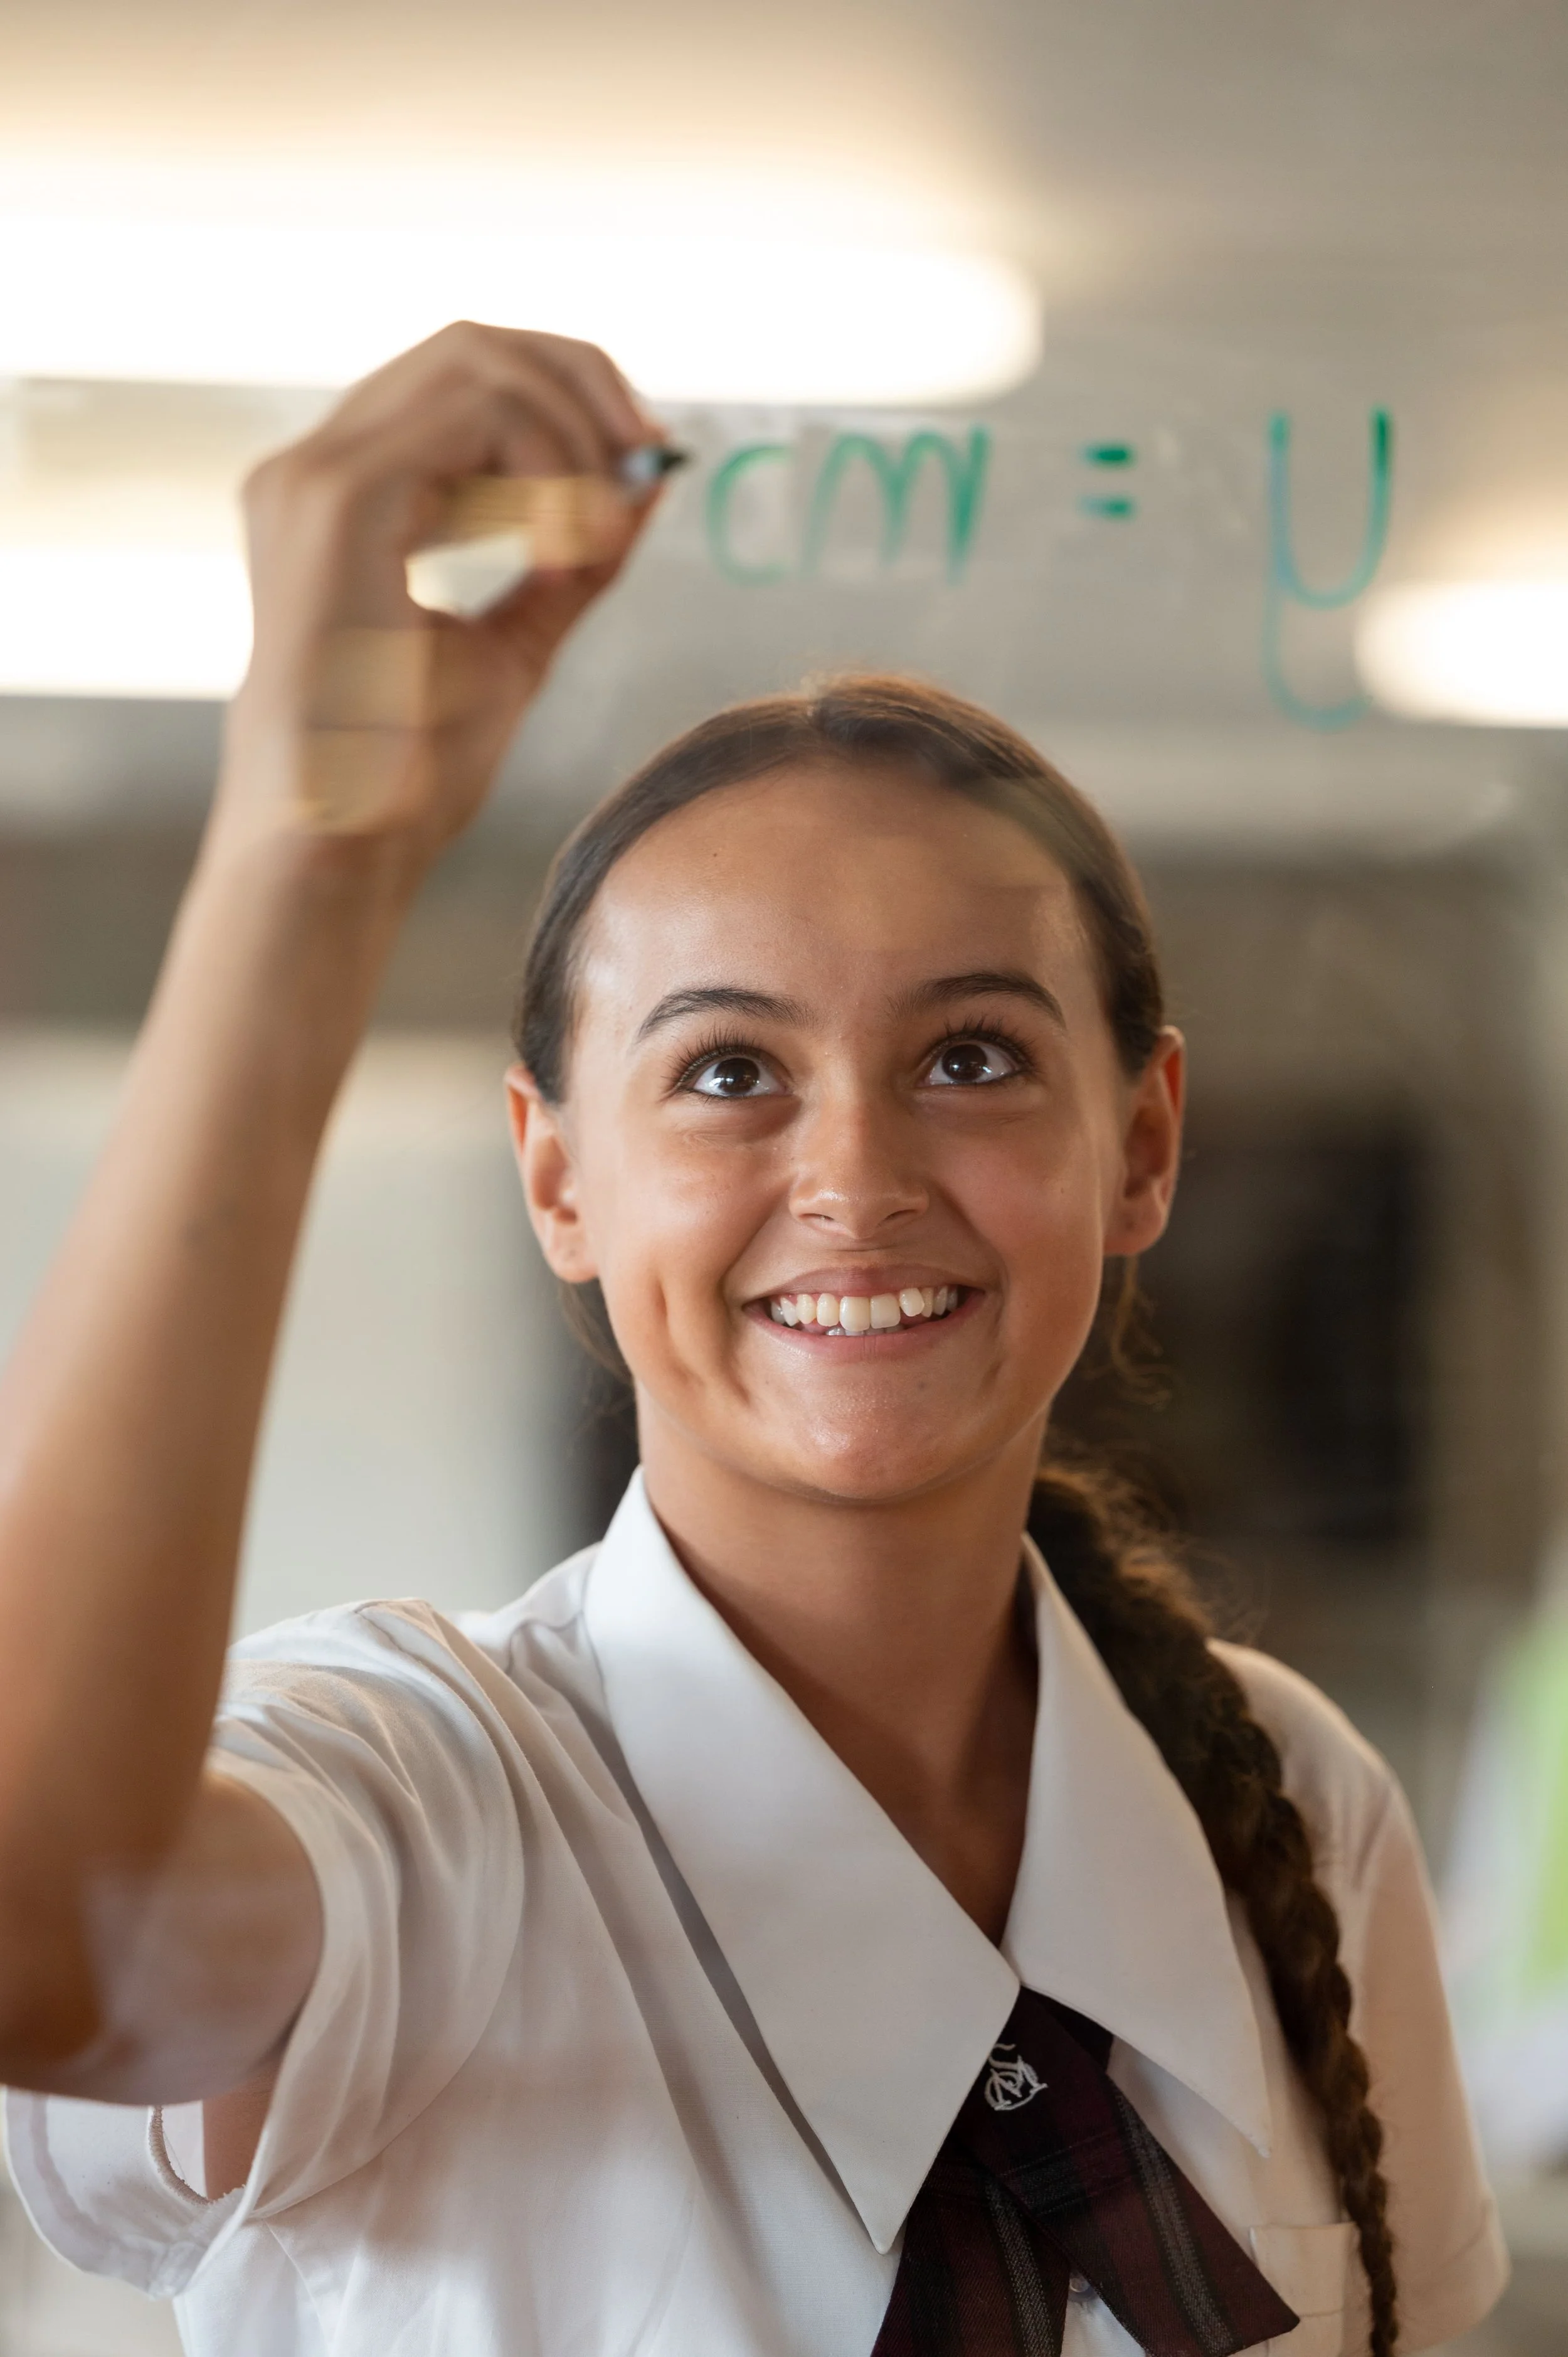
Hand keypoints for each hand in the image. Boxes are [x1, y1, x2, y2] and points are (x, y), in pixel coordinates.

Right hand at [221, 322, 660, 858]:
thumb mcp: (515, 643)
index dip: (565, 389)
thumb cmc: (408, 768)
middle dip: (582, 382)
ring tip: (600, 527)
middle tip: (648, 450)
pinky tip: (566, 543)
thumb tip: (645, 481)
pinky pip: (473, 420)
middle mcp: (313, 468)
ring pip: (476, 367)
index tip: (641, 450)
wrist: (341, 838)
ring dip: (572, 432)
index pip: (459, 379)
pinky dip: (545, 464)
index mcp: (343, 497)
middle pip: (469, 346)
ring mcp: (316, 476)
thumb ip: (571, 560)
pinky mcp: (339, 499)